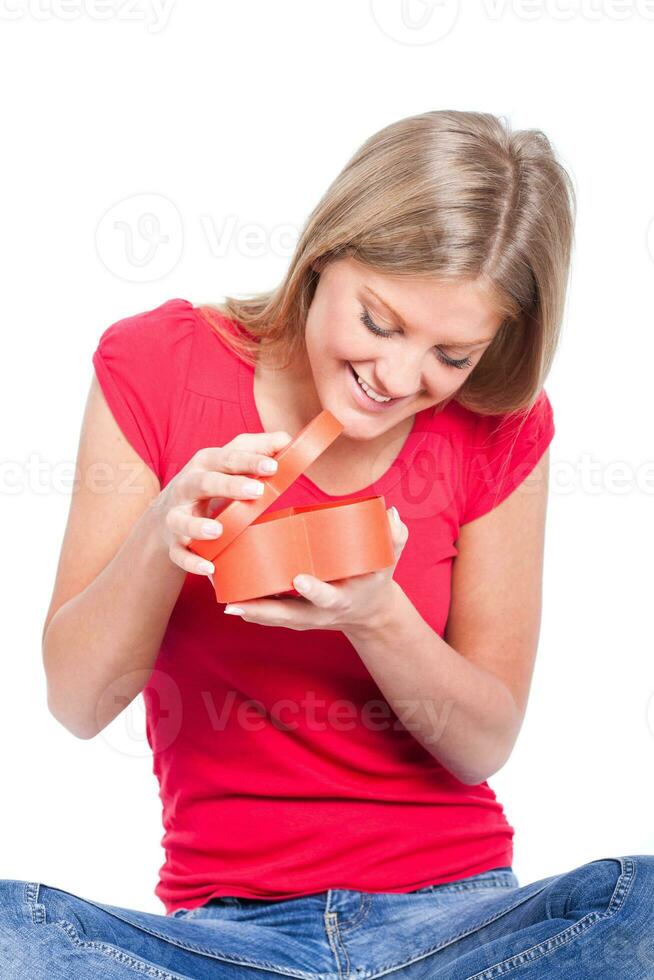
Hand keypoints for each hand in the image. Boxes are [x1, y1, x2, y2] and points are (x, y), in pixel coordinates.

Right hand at [151, 430, 292, 575]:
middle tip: (257, 491)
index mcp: (204, 464)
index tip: (273, 466)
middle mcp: (186, 486)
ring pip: (181, 519)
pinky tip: (209, 568)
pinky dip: (192, 561)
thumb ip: (257, 449)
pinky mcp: (174, 542)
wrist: (167, 514)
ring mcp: (177, 516)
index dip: (249, 461)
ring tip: (219, 531)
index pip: (227, 458)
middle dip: (228, 486)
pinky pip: (179, 554)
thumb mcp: (228, 463)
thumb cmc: (209, 483)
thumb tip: (285, 438)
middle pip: (204, 483)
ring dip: (198, 525)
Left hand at [223, 506, 408, 632]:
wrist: (368, 612)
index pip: (328, 597)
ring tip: (226, 600)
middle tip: (239, 603)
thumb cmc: (374, 581)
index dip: (314, 590)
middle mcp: (319, 613)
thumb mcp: (389, 562)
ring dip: (250, 611)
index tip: (299, 579)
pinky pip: (270, 615)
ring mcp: (305, 617)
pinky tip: (229, 600)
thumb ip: (394, 538)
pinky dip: (252, 611)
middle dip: (265, 610)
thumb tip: (392, 512)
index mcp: (342, 599)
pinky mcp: (294, 614)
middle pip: (289, 615)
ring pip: (274, 618)